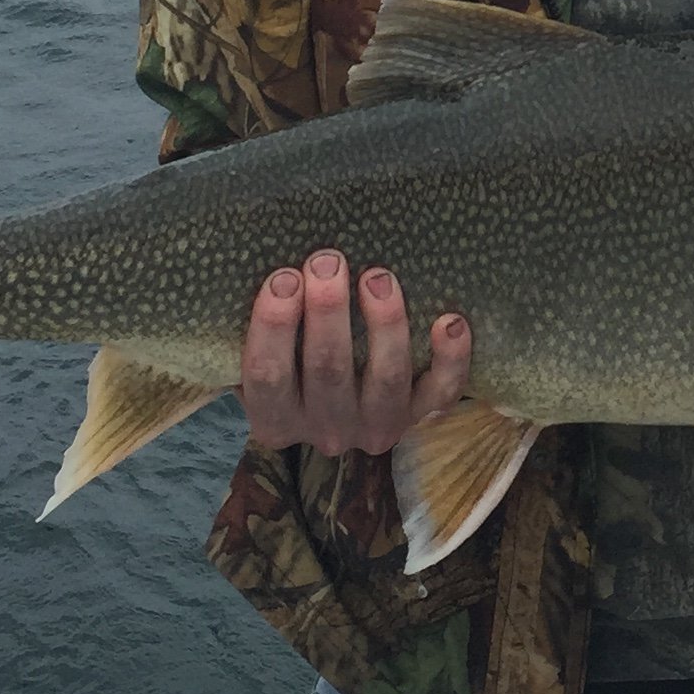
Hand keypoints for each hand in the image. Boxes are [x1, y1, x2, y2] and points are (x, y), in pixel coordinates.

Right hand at [241, 250, 471, 456]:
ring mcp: (376, 427)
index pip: (266, 377)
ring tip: (378, 276)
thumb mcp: (257, 356)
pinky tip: (450, 321)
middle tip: (327, 261)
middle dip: (328, 311)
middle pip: (326, 371)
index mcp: (274, 420)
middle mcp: (325, 431)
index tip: (283, 277)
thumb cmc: (289, 360)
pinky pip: (442, 393)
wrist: (339, 408)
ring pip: (384, 379)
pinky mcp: (419, 417)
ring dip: (384, 324)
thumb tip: (243, 262)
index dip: (273, 326)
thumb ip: (245, 329)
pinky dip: (451, 359)